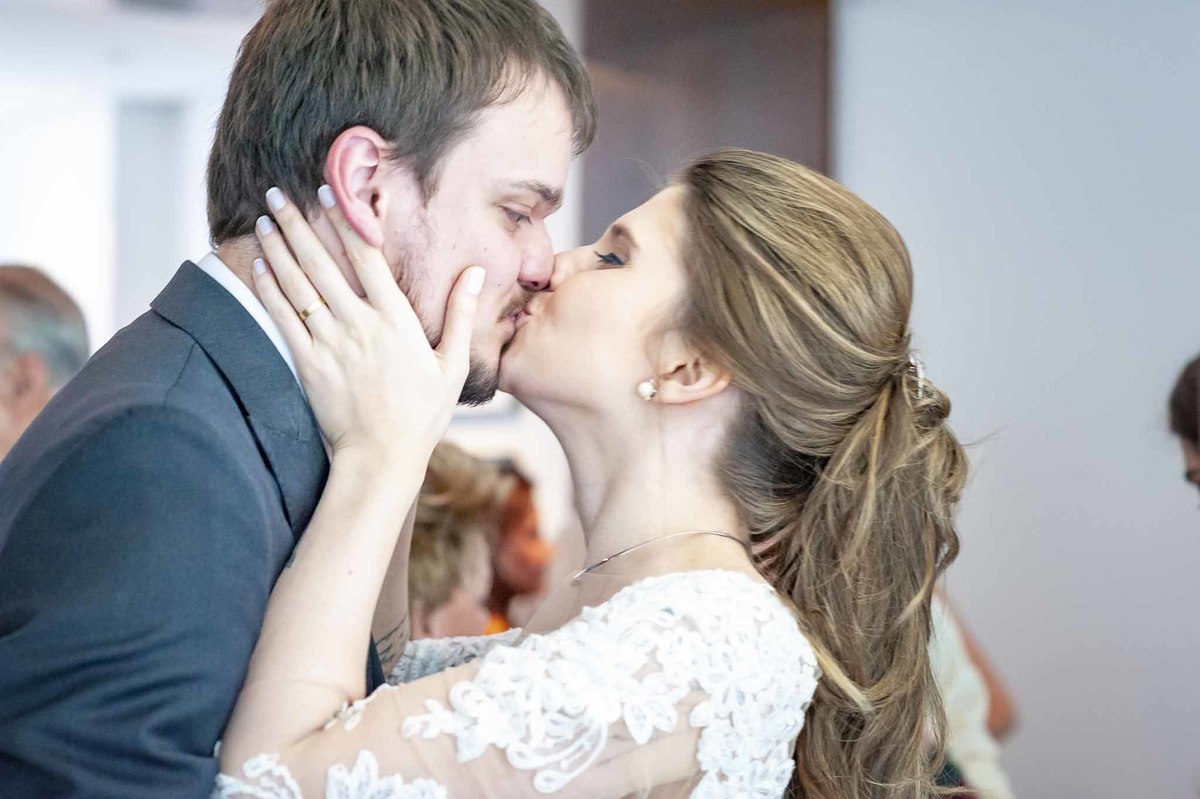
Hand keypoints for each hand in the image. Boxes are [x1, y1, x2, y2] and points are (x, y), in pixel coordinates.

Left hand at [251, 185, 484, 463]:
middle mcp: (360, 325)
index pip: (367, 258)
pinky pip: (283, 318)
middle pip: (323, 262)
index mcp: (396, 321)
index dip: (346, 220)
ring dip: (279, 248)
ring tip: (264, 219)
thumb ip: (461, 315)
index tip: (330, 191)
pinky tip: (259, 265)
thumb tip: (475, 273)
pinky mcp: (307, 364)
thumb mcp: (452, 365)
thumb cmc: (423, 414)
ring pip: (298, 284)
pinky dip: (269, 289)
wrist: (383, 457)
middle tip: (279, 193)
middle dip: (299, 223)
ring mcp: (330, 344)